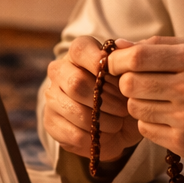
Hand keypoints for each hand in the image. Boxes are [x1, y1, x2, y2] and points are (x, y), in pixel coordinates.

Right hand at [44, 36, 142, 162]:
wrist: (118, 126)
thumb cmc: (124, 93)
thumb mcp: (132, 76)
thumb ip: (130, 58)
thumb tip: (124, 45)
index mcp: (79, 53)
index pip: (80, 49)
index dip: (99, 62)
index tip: (119, 76)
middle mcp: (60, 70)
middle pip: (76, 82)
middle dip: (106, 99)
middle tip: (124, 108)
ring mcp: (52, 96)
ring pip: (74, 110)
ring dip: (102, 121)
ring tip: (117, 123)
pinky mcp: (50, 121)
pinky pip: (72, 133)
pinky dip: (94, 138)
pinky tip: (104, 134)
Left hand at [108, 35, 183, 164]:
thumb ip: (161, 45)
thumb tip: (119, 45)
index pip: (136, 58)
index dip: (117, 61)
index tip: (116, 64)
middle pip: (130, 84)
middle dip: (128, 82)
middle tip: (140, 83)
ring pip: (135, 109)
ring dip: (140, 103)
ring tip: (160, 99)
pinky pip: (146, 131)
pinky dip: (151, 123)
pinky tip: (169, 117)